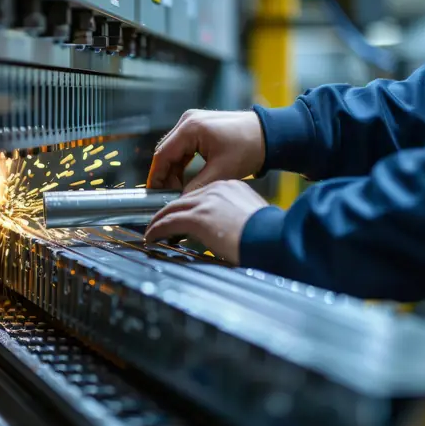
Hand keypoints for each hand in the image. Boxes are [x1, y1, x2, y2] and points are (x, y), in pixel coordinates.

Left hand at [145, 180, 268, 263]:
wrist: (272, 238)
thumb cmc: (268, 235)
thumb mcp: (251, 219)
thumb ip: (235, 218)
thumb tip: (226, 230)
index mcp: (231, 187)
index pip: (201, 194)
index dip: (187, 206)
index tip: (180, 217)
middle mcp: (217, 189)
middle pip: (184, 199)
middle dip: (169, 212)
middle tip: (159, 223)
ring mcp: (206, 202)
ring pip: (173, 209)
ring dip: (159, 221)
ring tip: (152, 232)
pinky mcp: (198, 218)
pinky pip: (169, 222)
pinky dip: (157, 230)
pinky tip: (152, 238)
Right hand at [146, 110, 264, 192]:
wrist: (269, 135)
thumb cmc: (249, 148)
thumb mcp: (221, 172)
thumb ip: (196, 187)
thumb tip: (180, 200)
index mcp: (190, 128)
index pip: (162, 155)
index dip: (156, 176)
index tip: (154, 193)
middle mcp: (188, 121)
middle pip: (165, 152)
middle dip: (165, 175)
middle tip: (167, 195)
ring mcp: (193, 122)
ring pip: (174, 151)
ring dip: (174, 171)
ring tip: (178, 190)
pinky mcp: (199, 127)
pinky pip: (183, 148)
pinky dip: (182, 164)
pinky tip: (186, 179)